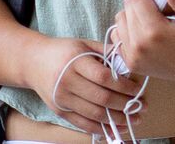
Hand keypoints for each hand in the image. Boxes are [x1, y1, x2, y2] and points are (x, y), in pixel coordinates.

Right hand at [26, 34, 142, 136]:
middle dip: (125, 105)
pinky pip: (83, 124)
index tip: (137, 90)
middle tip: (141, 108)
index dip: (124, 86)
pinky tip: (115, 129)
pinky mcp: (60, 110)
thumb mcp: (83, 44)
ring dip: (117, 120)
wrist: (33, 62)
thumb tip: (130, 60)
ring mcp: (63, 98)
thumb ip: (106, 51)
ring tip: (133, 120)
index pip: (104, 77)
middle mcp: (68, 80)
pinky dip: (100, 129)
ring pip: (94, 114)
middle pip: (102, 98)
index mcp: (76, 61)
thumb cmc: (62, 51)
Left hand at [113, 0, 174, 86]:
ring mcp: (133, 57)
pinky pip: (118, 38)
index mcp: (156, 33)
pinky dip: (127, 30)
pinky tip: (143, 31)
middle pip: (127, 8)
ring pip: (119, 21)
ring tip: (151, 18)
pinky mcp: (131, 64)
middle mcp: (140, 46)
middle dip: (141, 0)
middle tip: (158, 4)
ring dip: (132, 14)